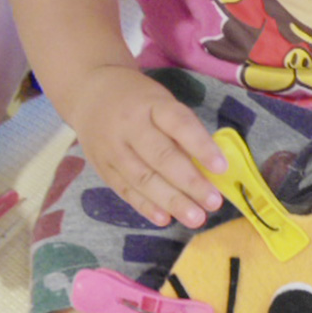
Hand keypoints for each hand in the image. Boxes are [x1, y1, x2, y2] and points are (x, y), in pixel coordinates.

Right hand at [67, 66, 227, 227]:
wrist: (90, 93)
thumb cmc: (141, 102)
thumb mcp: (162, 103)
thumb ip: (184, 133)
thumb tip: (212, 171)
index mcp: (152, 104)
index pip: (179, 124)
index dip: (200, 146)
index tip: (222, 168)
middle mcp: (129, 125)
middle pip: (161, 157)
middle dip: (190, 182)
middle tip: (213, 202)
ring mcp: (112, 147)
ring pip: (143, 178)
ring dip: (172, 201)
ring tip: (196, 218)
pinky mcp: (102, 167)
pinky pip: (125, 190)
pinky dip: (146, 206)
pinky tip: (166, 219)